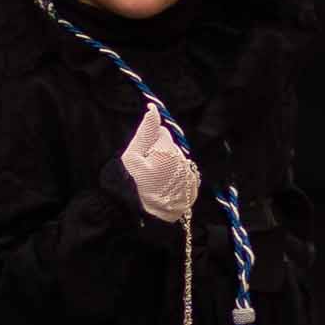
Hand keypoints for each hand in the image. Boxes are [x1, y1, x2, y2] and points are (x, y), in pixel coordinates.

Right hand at [121, 103, 198, 222]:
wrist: (143, 216)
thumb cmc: (131, 184)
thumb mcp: (131, 156)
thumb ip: (145, 131)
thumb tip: (153, 109)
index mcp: (167, 151)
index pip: (162, 133)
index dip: (150, 143)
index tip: (143, 157)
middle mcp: (182, 161)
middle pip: (172, 147)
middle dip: (161, 153)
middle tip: (148, 171)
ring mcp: (189, 176)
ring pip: (179, 160)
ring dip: (169, 165)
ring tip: (156, 181)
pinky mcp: (192, 188)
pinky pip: (185, 174)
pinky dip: (177, 177)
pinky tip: (165, 186)